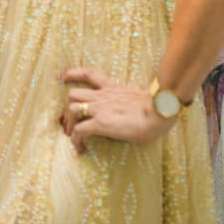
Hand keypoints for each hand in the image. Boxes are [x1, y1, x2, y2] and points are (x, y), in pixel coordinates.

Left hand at [59, 67, 175, 152]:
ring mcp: (99, 109)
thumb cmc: (158, 108)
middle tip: (70, 121)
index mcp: (112, 88)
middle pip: (73, 93)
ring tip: (73, 135)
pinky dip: (76, 140)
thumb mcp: (140, 100)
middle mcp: (102, 96)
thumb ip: (130, 103)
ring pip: (71, 109)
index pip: (89, 74)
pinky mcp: (100, 123)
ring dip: (69, 123)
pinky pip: (79, 131)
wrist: (159, 111)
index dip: (73, 74)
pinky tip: (80, 149)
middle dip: (67, 107)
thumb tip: (133, 112)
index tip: (64, 78)